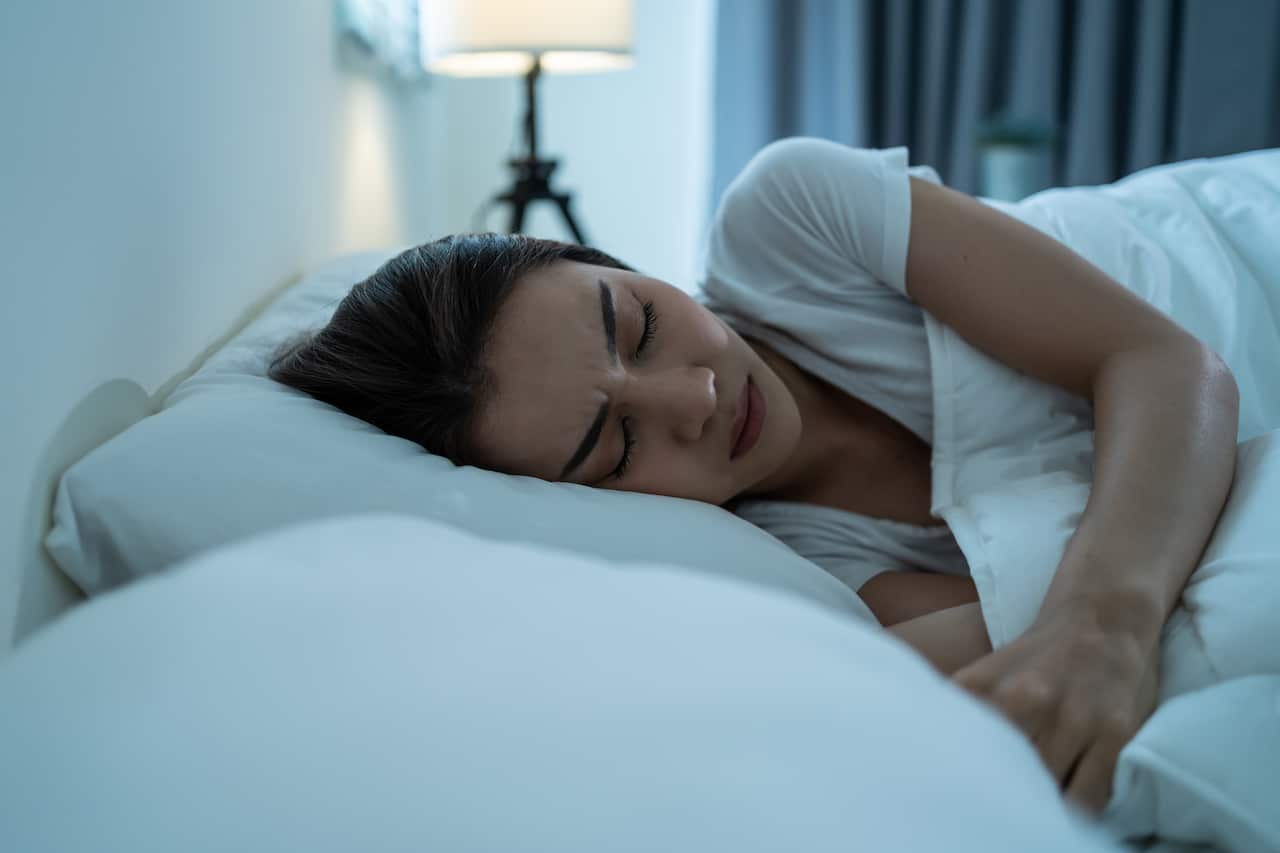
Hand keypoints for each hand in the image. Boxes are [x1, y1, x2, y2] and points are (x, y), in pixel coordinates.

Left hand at [950, 602, 1160, 813]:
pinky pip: (1090, 796)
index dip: (962, 781)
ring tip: (1031, 809)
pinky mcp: (1115, 733)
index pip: (964, 749)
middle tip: (994, 809)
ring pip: (1050, 791)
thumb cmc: (1037, 655)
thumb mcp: (985, 672)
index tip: (957, 796)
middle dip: (1002, 795)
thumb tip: (918, 742)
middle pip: (1007, 775)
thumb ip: (957, 705)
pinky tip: (1066, 808)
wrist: (1103, 619)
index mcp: (989, 687)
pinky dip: (1076, 811)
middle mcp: (1029, 700)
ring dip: (1040, 806)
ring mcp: (1075, 718)